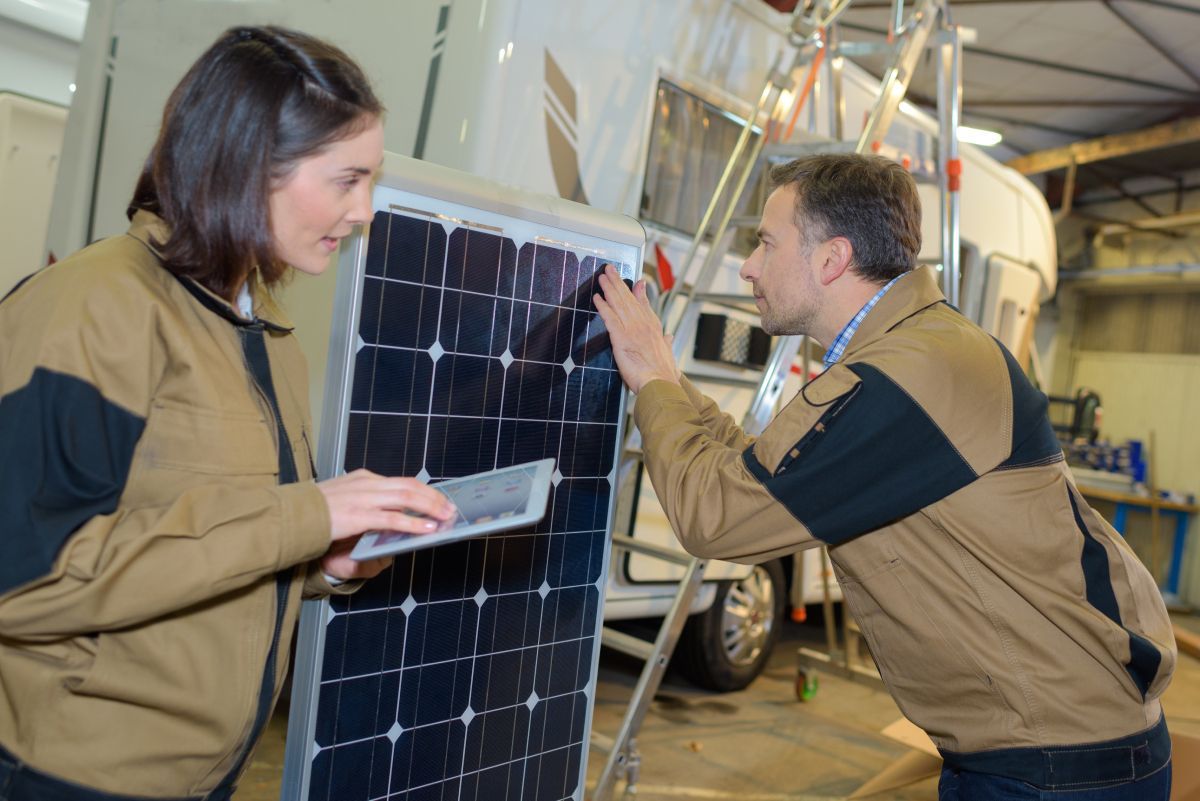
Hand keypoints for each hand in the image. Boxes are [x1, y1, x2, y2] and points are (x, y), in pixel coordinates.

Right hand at [316, 469, 455, 578]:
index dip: (425, 491)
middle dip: (434, 498)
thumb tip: (392, 515)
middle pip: (410, 486)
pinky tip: (426, 528)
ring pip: (407, 498)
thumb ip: (368, 505)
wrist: (288, 517)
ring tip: (445, 517)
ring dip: (430, 508)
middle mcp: (366, 483)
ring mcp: (362, 498)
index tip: (440, 499)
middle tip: (450, 508)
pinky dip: (413, 523)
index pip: (402, 481)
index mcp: (364, 479)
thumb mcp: (345, 501)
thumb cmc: (315, 512)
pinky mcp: (357, 516)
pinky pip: (392, 519)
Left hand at [593, 264, 679, 393]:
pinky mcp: (621, 338)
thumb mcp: (668, 352)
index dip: (637, 292)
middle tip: (610, 270)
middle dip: (618, 283)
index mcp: (654, 328)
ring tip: (602, 277)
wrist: (660, 383)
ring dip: (609, 289)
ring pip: (619, 304)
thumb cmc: (664, 373)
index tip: (634, 281)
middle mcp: (643, 325)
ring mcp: (632, 329)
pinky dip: (603, 307)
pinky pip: (610, 318)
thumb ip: (666, 341)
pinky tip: (596, 298)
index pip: (644, 305)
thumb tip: (668, 336)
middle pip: (628, 299)